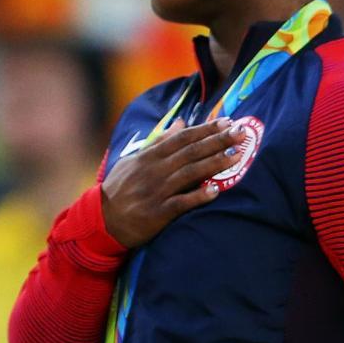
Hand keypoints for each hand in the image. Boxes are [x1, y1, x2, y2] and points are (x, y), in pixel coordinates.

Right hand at [100, 120, 241, 248]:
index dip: (205, 129)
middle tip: (241, 132)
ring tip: (237, 155)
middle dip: (217, 141)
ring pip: (189, 174)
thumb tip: (181, 122)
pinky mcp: (157, 212)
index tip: (227, 121)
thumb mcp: (134, 161)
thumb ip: (159, 142)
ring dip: (214, 164)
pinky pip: (181, 203)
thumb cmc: (120, 188)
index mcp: (149, 157)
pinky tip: (215, 190)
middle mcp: (154, 171)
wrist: (102, 220)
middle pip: (190, 152)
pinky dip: (198, 196)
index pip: (181, 138)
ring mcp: (156, 191)